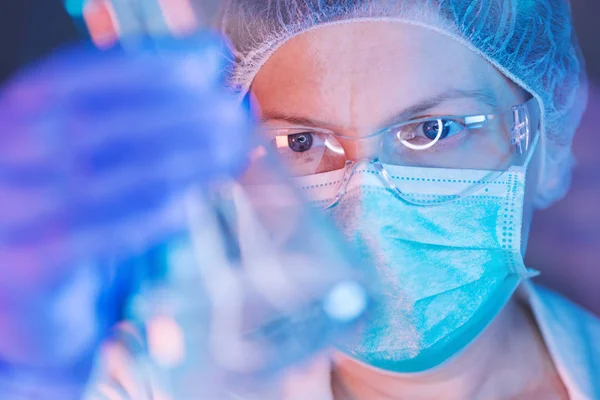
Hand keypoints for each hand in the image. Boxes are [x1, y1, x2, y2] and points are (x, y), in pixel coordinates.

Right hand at [0, 35, 250, 371]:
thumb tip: (207, 58)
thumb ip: (145, 106)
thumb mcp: (108, 150)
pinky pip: (90, 238)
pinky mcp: (30, 271)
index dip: (149, 63)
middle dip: (174, 112)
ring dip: (174, 161)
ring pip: (96, 181)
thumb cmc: (81, 211)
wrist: (37, 297)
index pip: (78, 75)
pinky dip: (145, 218)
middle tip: (232, 112)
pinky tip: (187, 204)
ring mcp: (10, 216)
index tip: (209, 59)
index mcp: (19, 118)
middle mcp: (4, 160)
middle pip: (91, 124)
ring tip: (228, 148)